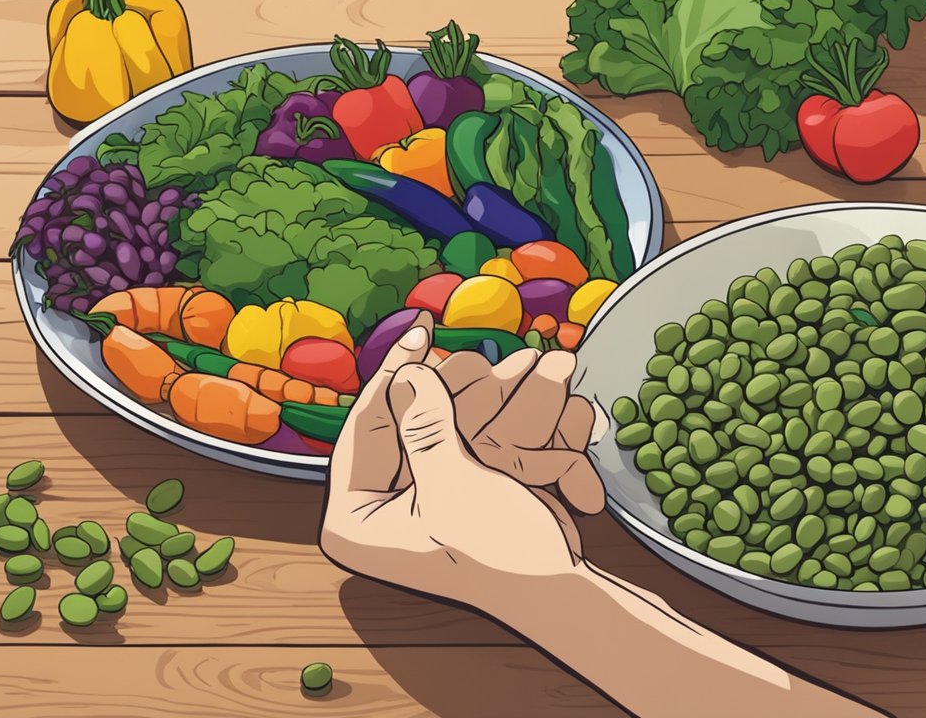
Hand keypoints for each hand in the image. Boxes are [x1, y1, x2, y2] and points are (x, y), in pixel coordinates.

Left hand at [319, 312, 604, 609]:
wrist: (560, 594)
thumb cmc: (498, 557)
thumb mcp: (453, 489)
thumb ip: (426, 431)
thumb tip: (408, 374)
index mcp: (355, 516)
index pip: (368, 427)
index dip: (397, 373)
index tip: (422, 331)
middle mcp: (385, 504)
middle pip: (422, 420)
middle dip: (477, 389)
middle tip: (508, 360)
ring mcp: (432, 493)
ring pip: (466, 424)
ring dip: (516, 401)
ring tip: (552, 367)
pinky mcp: (472, 488)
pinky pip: (496, 442)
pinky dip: (533, 432)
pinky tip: (569, 419)